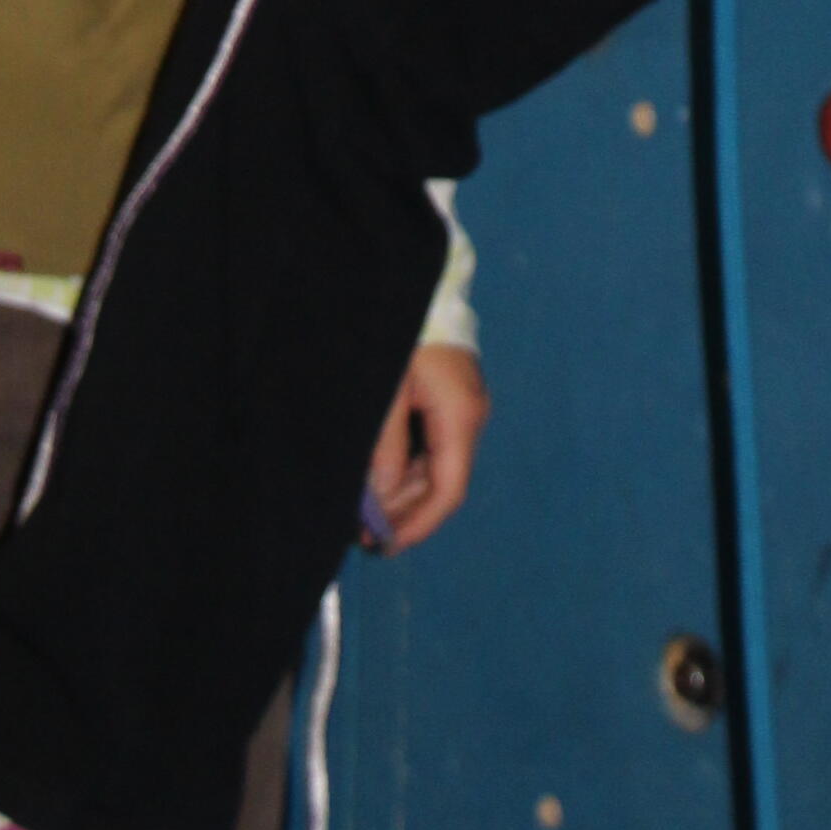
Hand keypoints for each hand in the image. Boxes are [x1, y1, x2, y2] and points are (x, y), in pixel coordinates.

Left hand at [365, 343, 490, 550]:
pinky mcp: (448, 398)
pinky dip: (403, 467)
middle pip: (441, 483)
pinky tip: (376, 479)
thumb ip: (385, 446)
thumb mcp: (387, 390)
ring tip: (363, 511)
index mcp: (461, 417)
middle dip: (403, 512)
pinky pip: (429, 446)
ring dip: (401, 492)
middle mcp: (469, 417)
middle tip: (361, 533)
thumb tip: (381, 496)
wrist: (423, 283)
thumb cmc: (405, 330)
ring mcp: (461, 407)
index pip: (448, 490)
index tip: (385, 546)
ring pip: (433, 467)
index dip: (418, 525)